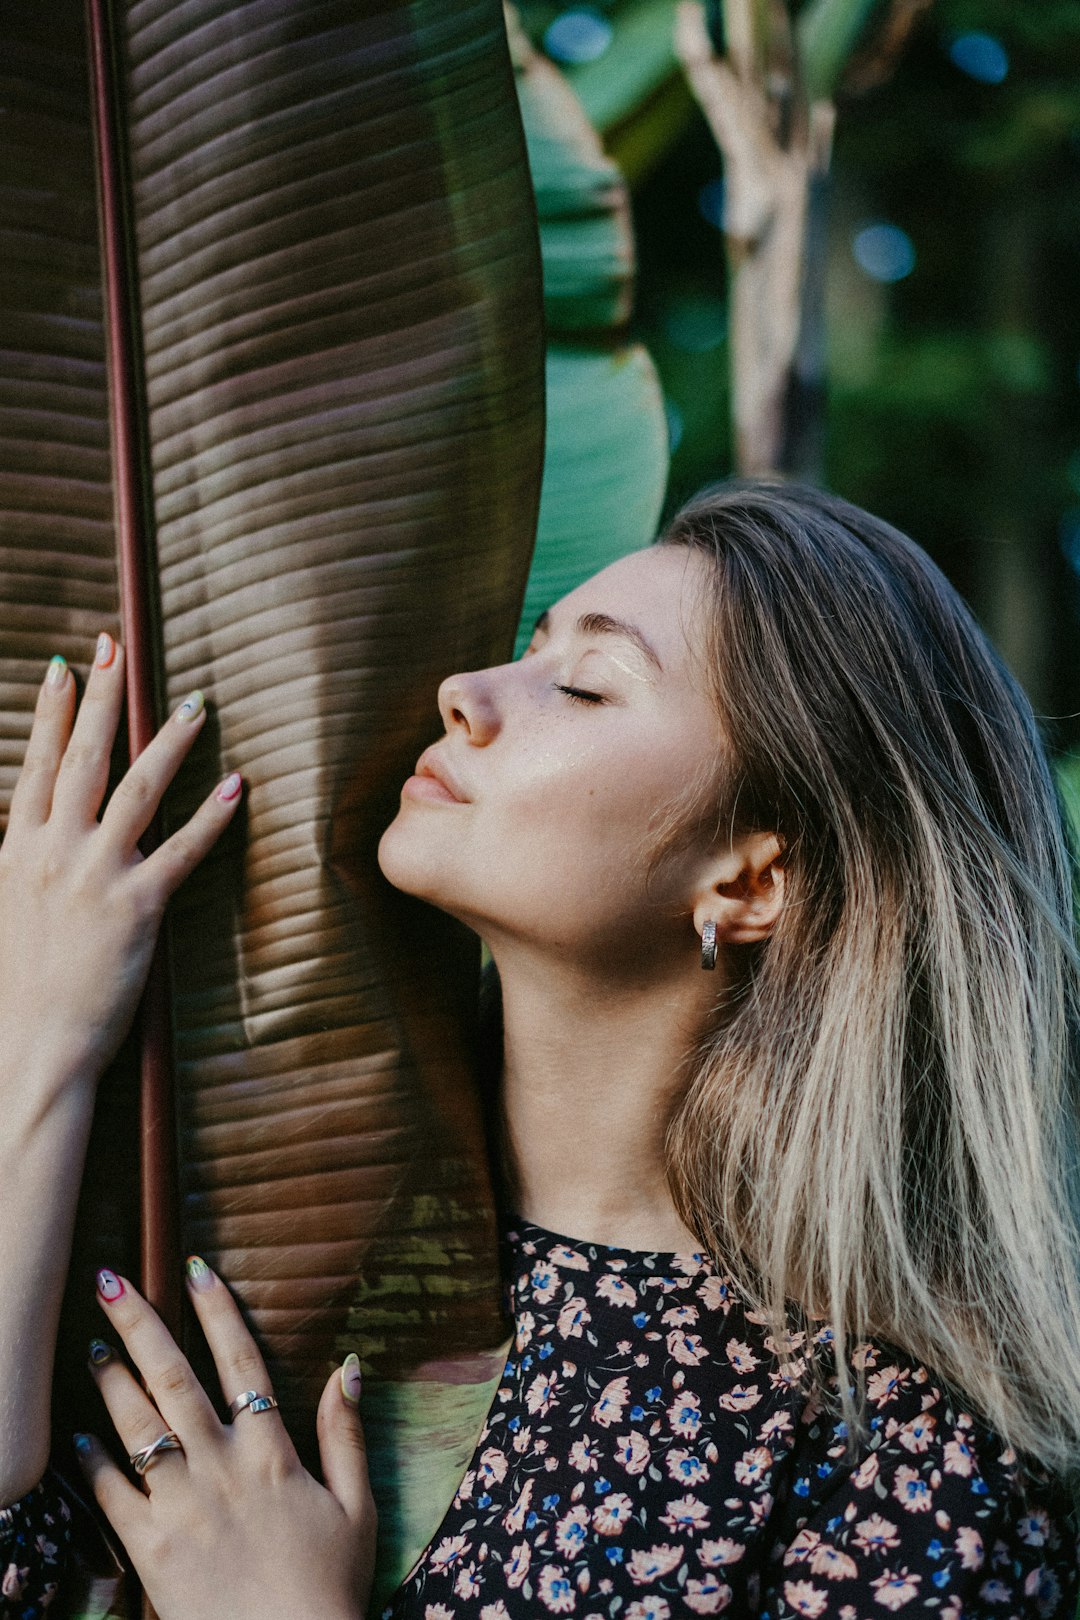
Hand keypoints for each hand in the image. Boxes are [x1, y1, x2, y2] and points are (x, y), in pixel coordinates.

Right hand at [0, 635, 241, 1102]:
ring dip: (170, 741)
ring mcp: (96, 875)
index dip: (53, 710)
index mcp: (14, 849)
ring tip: (197, 704)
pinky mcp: (138, 907)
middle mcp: (53, 850)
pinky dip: (213, 816)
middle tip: (119, 647)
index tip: (66, 665)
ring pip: (139, 788)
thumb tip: (18, 832)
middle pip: (84, 757)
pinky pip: (183, 850)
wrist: (27, 1048)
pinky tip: (236, 784)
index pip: (36, 762)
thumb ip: (13, 862)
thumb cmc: (10, 990)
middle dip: (104, 697)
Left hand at [74, 1260, 374, 1619]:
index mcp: (272, 1453)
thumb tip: (350, 1367)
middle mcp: (221, 1468)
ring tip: (92, 1346)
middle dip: (139, 1324)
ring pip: (137, 1427)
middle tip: (110, 1282)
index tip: (195, 1268)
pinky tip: (79, 1438)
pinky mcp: (151, 1550)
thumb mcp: (357, 1506)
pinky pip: (111, 1497)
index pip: (241, 1361)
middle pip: (174, 1379)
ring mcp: (181, 1507)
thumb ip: (346, 1434)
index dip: (217, 1310)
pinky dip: (91, 1463)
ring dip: (110, 1381)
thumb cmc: (328, 1587)